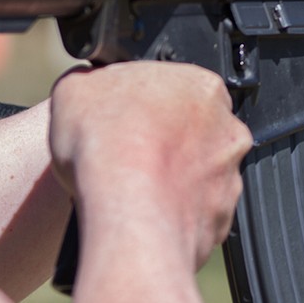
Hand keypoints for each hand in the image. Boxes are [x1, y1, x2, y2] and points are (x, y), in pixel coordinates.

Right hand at [49, 62, 251, 270]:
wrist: (127, 214)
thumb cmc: (107, 146)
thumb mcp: (75, 89)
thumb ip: (92, 83)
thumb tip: (90, 89)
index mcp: (201, 86)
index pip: (178, 89)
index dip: (147, 106)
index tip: (126, 120)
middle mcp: (227, 130)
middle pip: (194, 131)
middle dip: (166, 143)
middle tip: (128, 155)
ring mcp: (229, 177)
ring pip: (198, 175)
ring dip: (172, 180)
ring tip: (132, 190)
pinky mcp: (221, 219)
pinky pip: (196, 214)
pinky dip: (174, 215)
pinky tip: (144, 215)